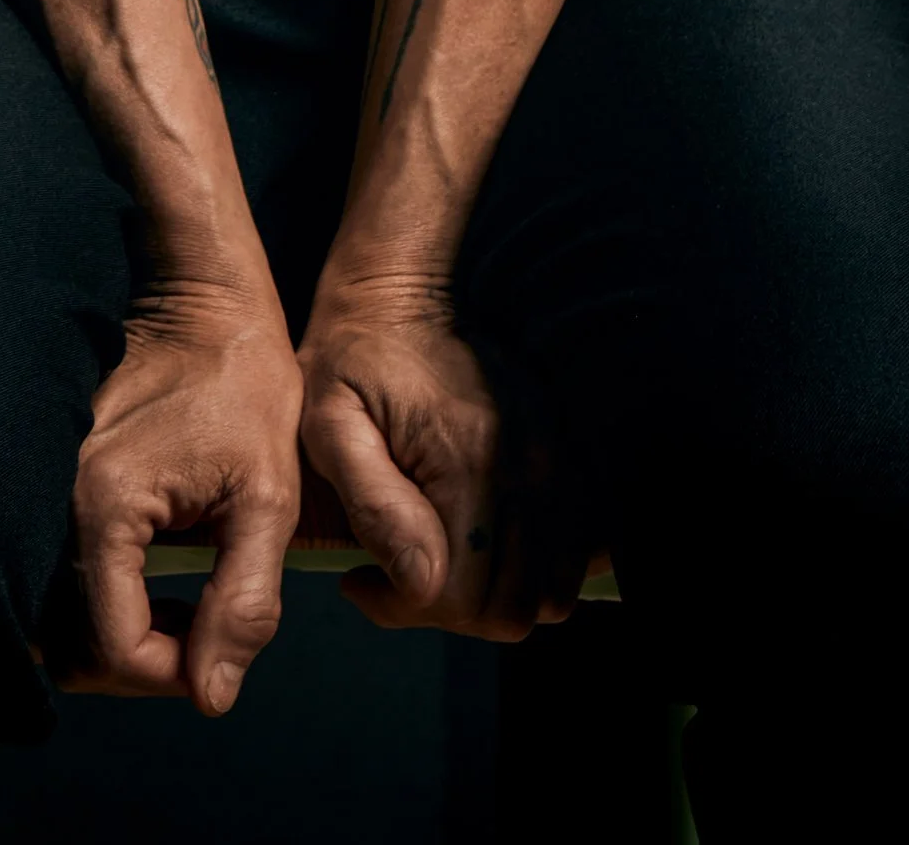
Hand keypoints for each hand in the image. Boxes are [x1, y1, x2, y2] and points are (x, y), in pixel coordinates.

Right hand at [58, 277, 304, 713]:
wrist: (206, 307)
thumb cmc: (246, 388)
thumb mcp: (267, 495)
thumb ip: (244, 600)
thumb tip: (211, 695)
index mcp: (106, 507)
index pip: (116, 650)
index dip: (174, 674)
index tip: (222, 649)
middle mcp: (58, 505)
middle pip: (73, 650)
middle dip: (143, 667)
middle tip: (206, 639)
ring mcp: (47, 495)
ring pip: (61, 624)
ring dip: (123, 641)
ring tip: (188, 612)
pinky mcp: (55, 490)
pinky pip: (63, 583)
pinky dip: (109, 606)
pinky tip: (162, 581)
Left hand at [297, 279, 593, 640]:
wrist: (401, 296)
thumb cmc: (351, 362)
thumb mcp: (330, 424)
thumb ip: (374, 505)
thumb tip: (422, 581)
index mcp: (467, 463)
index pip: (462, 600)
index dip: (406, 610)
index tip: (362, 580)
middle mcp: (528, 466)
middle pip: (514, 609)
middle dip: (452, 613)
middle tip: (399, 575)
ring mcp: (556, 459)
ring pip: (553, 593)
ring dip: (498, 597)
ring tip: (442, 561)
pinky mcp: (567, 452)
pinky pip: (579, 552)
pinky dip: (539, 571)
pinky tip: (487, 547)